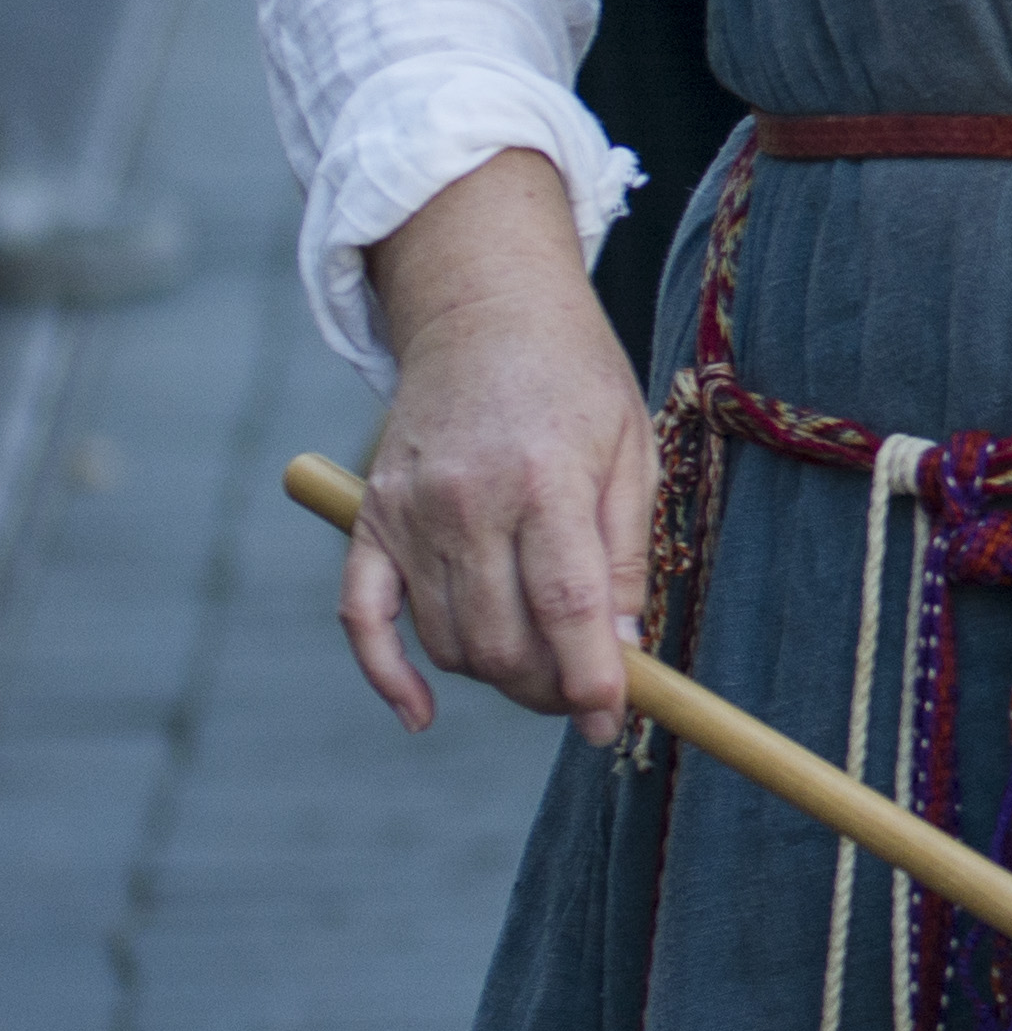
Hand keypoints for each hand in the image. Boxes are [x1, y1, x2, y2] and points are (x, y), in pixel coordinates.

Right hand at [342, 153, 655, 741]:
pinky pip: (361, 620)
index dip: (591, 678)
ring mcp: (408, 513)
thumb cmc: (575, 378)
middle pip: (500, 639)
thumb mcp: (630, 451)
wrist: (485, 311)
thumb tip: (622, 651)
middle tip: (586, 692)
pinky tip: (421, 713)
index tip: (615, 720)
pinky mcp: (370, 519)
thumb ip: (624, 553)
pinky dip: (388, 676)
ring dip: (494, 677)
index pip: (565, 606)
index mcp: (544, 478)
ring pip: (447, 640)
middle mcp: (466, 500)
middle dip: (548, 687)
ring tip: (541, 667)